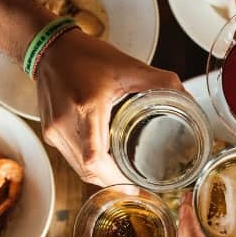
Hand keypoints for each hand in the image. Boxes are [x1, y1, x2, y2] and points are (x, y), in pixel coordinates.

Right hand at [35, 29, 183, 185]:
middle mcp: (66, 124)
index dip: (114, 179)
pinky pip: (71, 159)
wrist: (49, 49)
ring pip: (78, 169)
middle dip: (112, 182)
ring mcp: (54, 132)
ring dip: (99, 176)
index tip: (133, 187)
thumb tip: (186, 95)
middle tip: (133, 186)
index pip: (94, 158)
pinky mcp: (49, 134)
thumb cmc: (86, 56)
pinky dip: (88, 164)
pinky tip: (104, 162)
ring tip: (121, 178)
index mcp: (87, 108)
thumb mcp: (127, 67)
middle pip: (88, 170)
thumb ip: (160, 81)